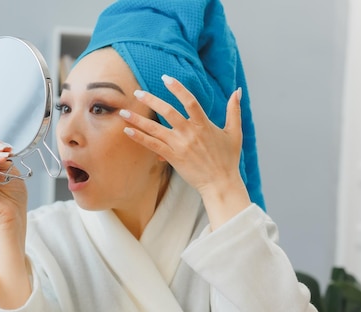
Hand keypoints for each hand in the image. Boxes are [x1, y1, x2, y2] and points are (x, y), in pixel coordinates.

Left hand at [119, 75, 249, 227]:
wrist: (221, 184)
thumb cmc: (229, 159)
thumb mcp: (235, 133)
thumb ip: (234, 110)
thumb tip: (237, 91)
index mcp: (204, 125)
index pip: (190, 101)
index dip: (177, 88)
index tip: (166, 78)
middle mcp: (190, 133)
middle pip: (168, 112)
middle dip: (151, 100)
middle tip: (137, 92)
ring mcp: (180, 146)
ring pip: (155, 129)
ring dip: (138, 120)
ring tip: (123, 112)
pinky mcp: (173, 158)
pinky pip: (153, 146)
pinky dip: (139, 138)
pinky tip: (127, 131)